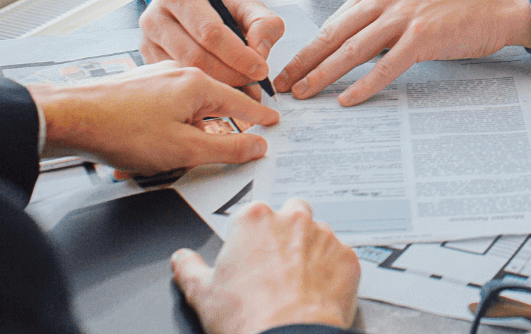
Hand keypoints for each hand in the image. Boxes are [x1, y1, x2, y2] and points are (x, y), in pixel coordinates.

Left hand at [30, 62, 279, 174]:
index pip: (242, 101)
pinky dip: (164, 132)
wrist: (69, 118)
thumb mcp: (184, 150)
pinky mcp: (138, 89)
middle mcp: (180, 74)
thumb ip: (227, 149)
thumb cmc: (122, 131)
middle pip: (214, 105)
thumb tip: (257, 146)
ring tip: (167, 161)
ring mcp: (156, 80)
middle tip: (222, 152)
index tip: (273, 122)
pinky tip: (148, 151)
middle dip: (216, 133)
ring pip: (186, 111)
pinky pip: (165, 112)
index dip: (260, 116)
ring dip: (184, 137)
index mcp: (198, 84)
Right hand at [140, 0, 285, 88]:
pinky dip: (201, 90)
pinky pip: (176, 81)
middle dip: (229, 74)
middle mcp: (155, 17)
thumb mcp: (246, 3)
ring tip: (241, 88)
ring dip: (218, 85)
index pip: (210, 31)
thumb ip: (262, 22)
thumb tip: (259, 52)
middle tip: (253, 84)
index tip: (260, 69)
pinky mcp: (148, 60)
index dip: (238, 55)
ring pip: (185, 73)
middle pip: (195, 56)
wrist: (193, 1)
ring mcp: (147, 41)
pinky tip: (220, 89)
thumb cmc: (218, 2)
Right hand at [172, 198, 358, 333]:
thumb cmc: (247, 317)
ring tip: (297, 283)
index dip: (251, 237)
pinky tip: (317, 293)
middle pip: (291, 213)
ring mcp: (325, 237)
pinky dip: (332, 272)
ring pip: (319, 234)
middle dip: (286, 233)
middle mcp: (293, 219)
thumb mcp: (202, 293)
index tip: (250, 255)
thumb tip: (181, 259)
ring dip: (311, 251)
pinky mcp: (348, 258)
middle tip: (276, 265)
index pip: (253, 214)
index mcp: (255, 219)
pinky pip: (341, 259)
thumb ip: (189, 268)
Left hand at [274, 0, 530, 105]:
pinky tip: (347, 99)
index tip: (290, 66)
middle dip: (304, 62)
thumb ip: (381, 16)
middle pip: (334, 34)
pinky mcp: (423, 36)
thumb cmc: (459, 6)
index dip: (309, 47)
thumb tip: (352, 47)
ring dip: (322, 75)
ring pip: (351, 50)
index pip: (334, 21)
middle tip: (281, 83)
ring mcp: (405, 15)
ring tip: (303, 93)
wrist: (500, 3)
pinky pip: (384, 66)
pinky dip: (363, 85)